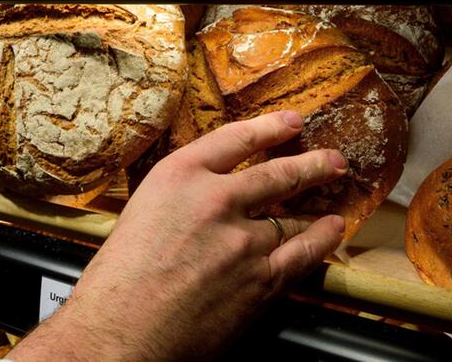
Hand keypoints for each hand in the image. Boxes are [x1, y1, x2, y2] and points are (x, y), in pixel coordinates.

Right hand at [9, 111, 346, 360]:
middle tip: (332, 161)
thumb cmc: (119, 279)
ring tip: (332, 206)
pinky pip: (302, 254)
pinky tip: (331, 233)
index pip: (235, 138)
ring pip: (293, 217)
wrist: (122, 329)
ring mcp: (242, 240)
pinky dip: (321, 241)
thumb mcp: (142, 212)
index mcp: (178, 176)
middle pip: (277, 173)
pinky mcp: (260, 279)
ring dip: (317, 209)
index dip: (269, 128)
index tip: (290, 123)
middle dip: (312, 165)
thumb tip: (214, 193)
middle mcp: (215, 199)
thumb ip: (181, 196)